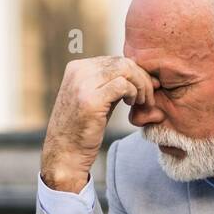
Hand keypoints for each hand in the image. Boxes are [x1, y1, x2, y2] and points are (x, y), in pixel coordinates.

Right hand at [40, 55, 157, 192]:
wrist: (65, 153)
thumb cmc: (83, 130)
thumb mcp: (96, 100)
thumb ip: (110, 85)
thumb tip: (141, 74)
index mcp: (78, 68)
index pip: (116, 60)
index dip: (136, 73)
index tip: (147, 89)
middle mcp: (78, 71)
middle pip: (123, 63)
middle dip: (142, 79)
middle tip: (149, 98)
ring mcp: (83, 83)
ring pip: (125, 70)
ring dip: (141, 86)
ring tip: (143, 103)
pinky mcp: (91, 99)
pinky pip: (123, 85)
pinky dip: (134, 94)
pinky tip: (132, 106)